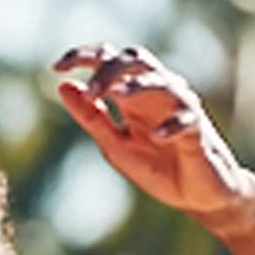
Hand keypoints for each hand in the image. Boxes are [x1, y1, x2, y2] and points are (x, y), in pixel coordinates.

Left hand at [53, 45, 254, 224]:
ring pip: (163, 81)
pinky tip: (157, 136)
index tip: (57, 66)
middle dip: (110, 68)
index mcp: (134, 96)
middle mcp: (157, 94)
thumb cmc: (159, 169)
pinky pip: (187, 120)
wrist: (198, 198)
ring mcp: (180, 109)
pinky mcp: (198, 133)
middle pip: (135, 60)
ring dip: (139, 86)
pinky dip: (172, 126)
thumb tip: (63, 87)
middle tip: (90, 90)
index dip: (84, 56)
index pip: (110, 60)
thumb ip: (91, 118)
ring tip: (117, 96)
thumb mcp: (115, 146)